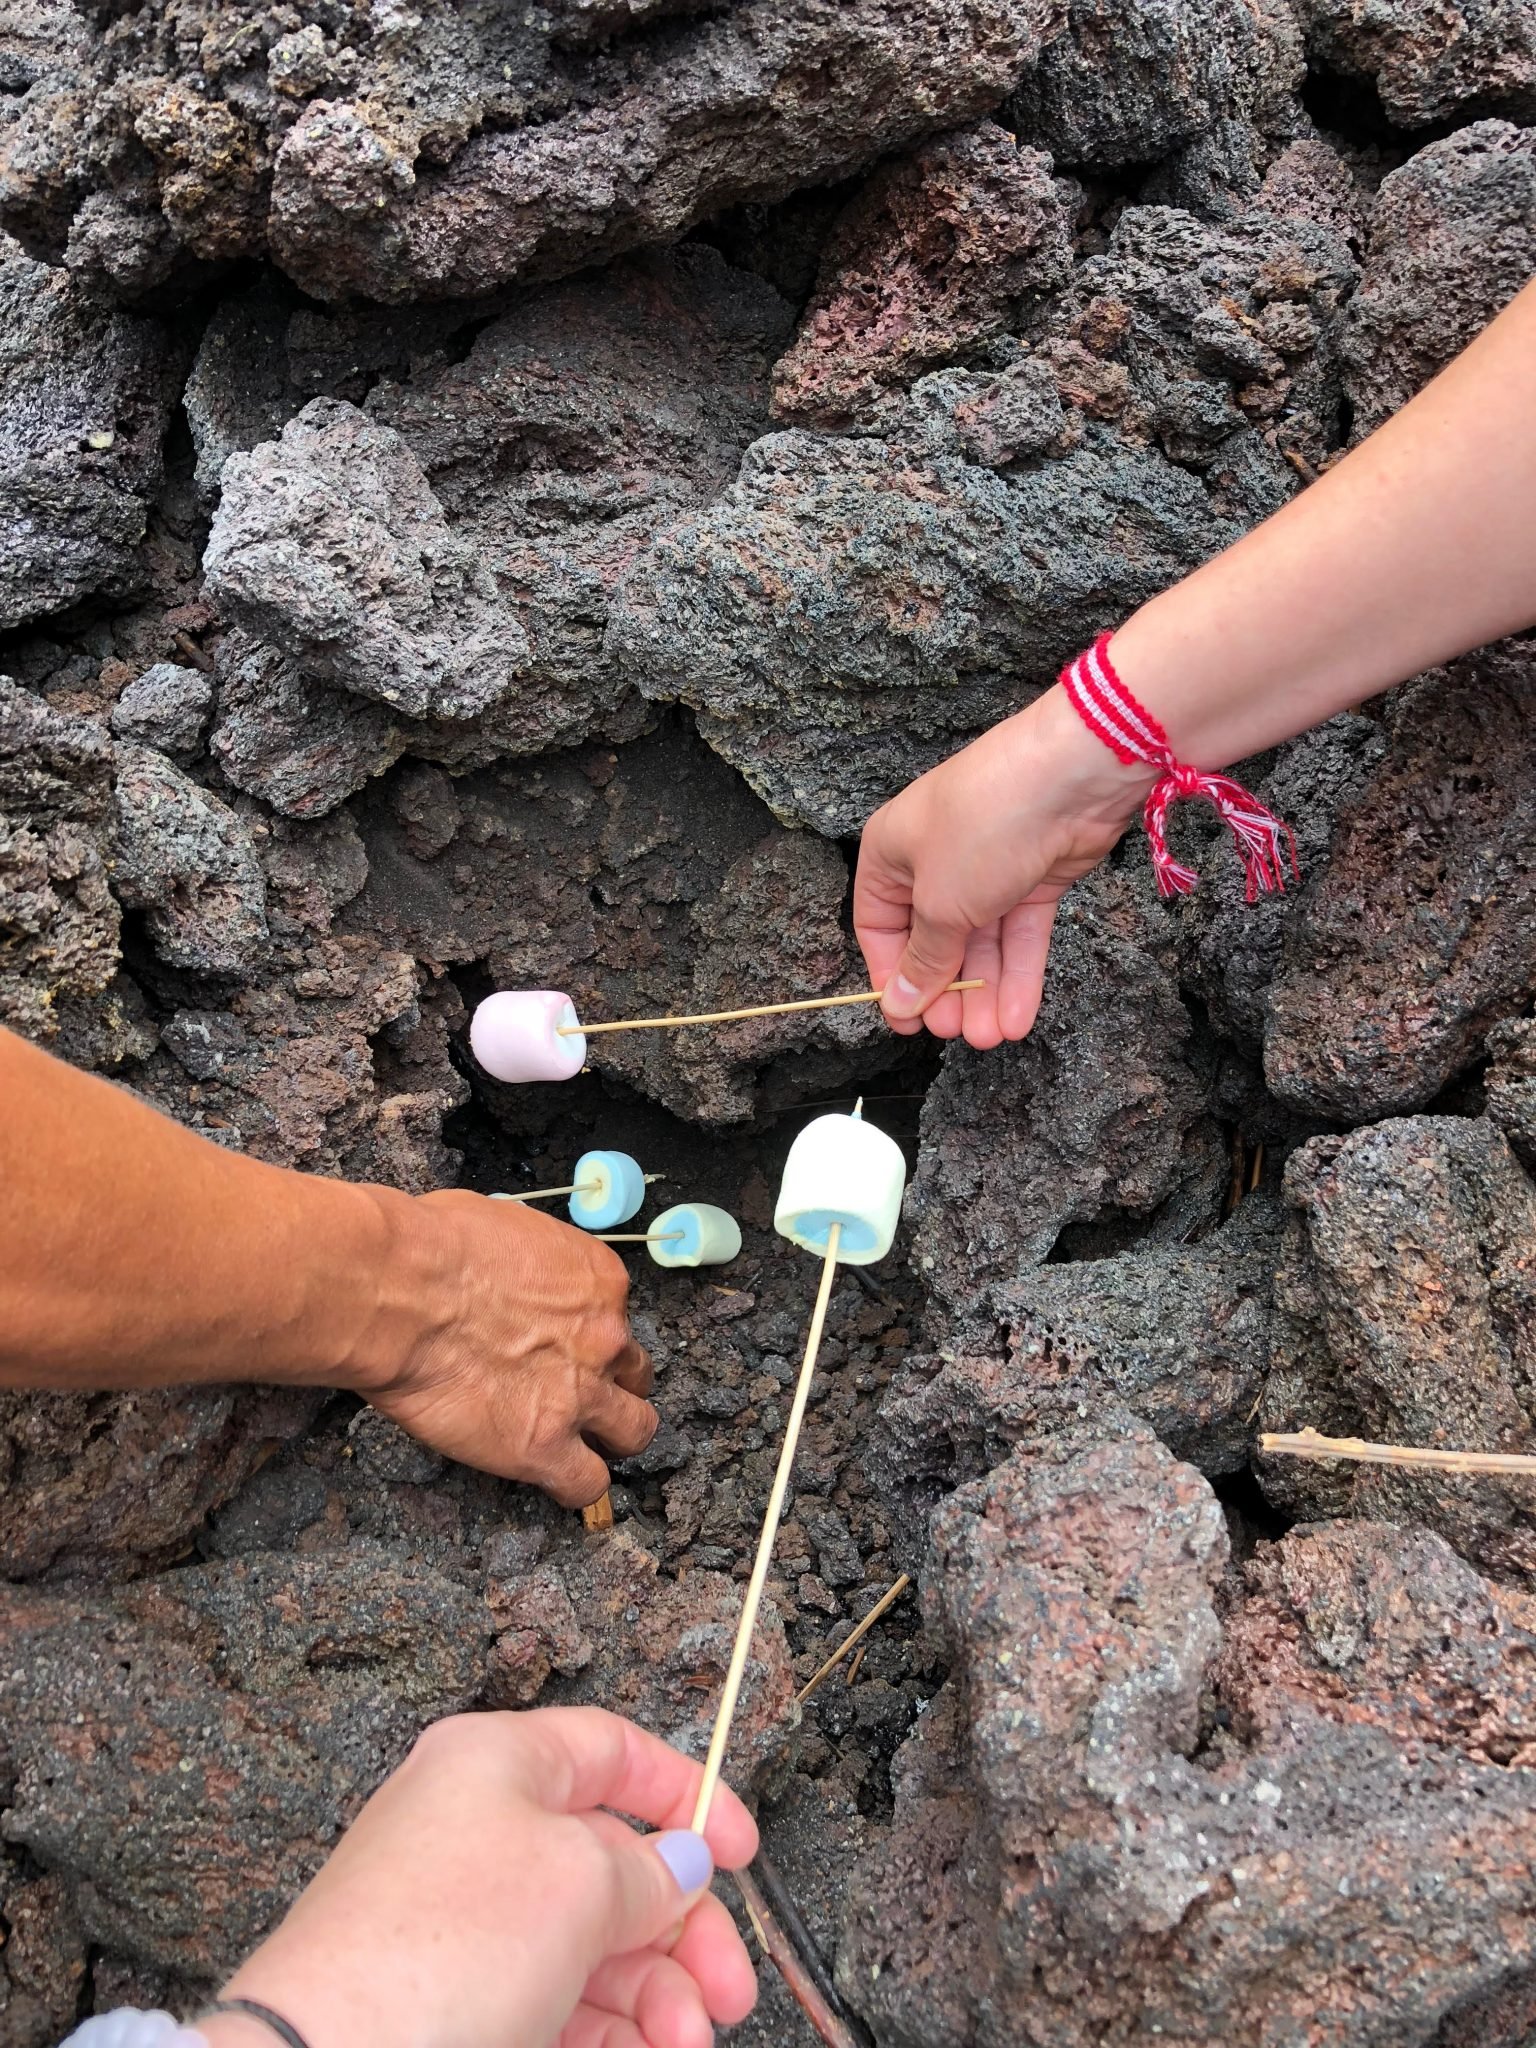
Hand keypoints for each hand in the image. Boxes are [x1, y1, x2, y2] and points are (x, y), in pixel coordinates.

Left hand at [206, 1707, 760, 2047]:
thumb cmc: (440, 1949)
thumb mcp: (581, 1881)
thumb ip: (648, 1871)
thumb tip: (681, 1865)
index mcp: (495, 1764)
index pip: (611, 1751)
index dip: (686, 1794)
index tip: (741, 1851)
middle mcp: (475, 1831)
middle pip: (611, 1865)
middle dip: (681, 1931)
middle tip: (729, 1990)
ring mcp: (460, 1922)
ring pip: (588, 1947)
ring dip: (654, 1996)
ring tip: (684, 2044)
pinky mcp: (451, 2001)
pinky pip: (551, 2004)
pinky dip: (607, 2031)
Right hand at [362, 1193, 656, 1506]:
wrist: (402, 1291)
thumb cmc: (434, 1246)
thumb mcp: (502, 1224)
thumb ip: (526, 1259)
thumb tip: (506, 1270)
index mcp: (598, 1280)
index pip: (616, 1316)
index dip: (589, 1333)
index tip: (562, 1341)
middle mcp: (604, 1338)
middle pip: (636, 1373)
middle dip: (613, 1383)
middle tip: (579, 1391)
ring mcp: (581, 1396)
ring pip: (634, 1432)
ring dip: (611, 1438)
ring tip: (580, 1443)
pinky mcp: (544, 1446)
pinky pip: (586, 1485)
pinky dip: (573, 1486)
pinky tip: (551, 1478)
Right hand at [854, 684, 1154, 1046]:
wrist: (1070, 778)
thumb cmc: (985, 823)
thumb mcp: (941, 903)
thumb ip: (924, 959)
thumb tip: (900, 1002)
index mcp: (890, 854)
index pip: (880, 928)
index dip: (894, 977)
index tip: (909, 1021)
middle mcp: (935, 860)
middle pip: (935, 941)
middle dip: (948, 991)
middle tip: (959, 1033)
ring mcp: (987, 868)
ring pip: (982, 944)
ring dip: (987, 992)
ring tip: (994, 1037)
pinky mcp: (1032, 877)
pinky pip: (1019, 935)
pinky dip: (1019, 974)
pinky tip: (1019, 1015)